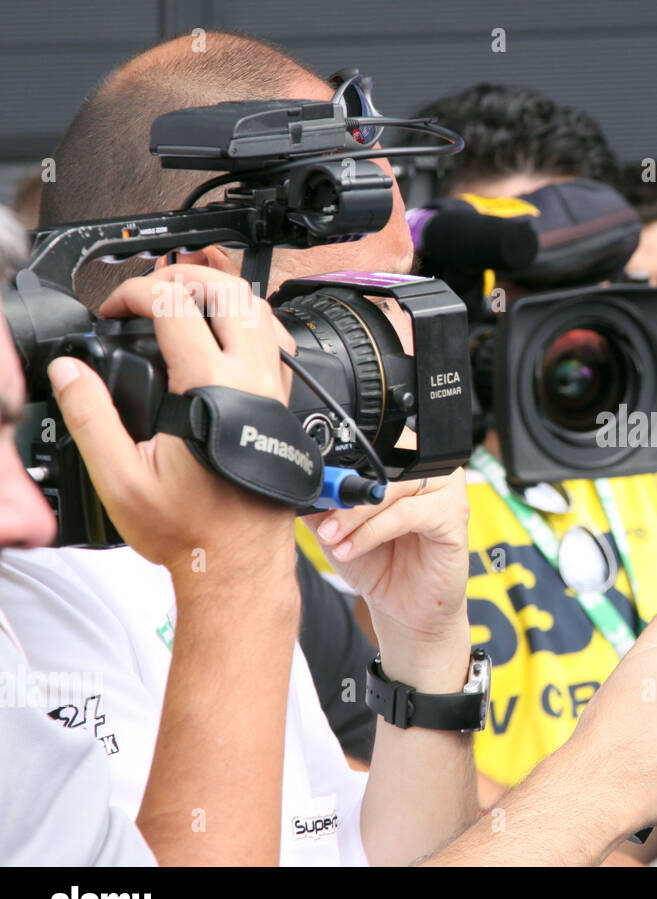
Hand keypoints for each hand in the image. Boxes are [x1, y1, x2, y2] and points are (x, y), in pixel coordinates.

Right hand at [47, 265, 296, 575]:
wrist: (239, 562)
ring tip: (177, 303)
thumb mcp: (121, 478)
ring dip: (218, 294)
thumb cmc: (192, 529)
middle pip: (231, 292)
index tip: (112, 310)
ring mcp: (276, 391)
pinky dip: (244, 323)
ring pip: (260, 312)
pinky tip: (216, 336)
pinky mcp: (284, 404)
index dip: (136, 293)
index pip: (177, 307)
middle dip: (184, 275)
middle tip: (148, 289)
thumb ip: (90, 417)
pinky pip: (273, 343)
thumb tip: (70, 371)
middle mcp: (255, 383)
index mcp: (214, 392)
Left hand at [301, 469, 470, 684]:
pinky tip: (352, 550)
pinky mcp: (455, 517)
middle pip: (383, 467)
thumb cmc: (379, 563)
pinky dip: (373, 532)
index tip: (312, 491)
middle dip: (345, 495)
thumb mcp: (339, 528)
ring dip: (356, 517)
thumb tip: (304, 482)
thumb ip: (324, 502)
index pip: (373, 449)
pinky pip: (407, 514)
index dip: (339, 468)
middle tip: (322, 523)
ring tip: (335, 540)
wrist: (404, 607)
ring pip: (393, 489)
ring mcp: (448, 491)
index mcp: (406, 463)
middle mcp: (432, 470)